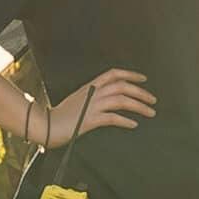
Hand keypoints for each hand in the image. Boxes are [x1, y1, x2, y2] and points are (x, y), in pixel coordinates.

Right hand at [30, 70, 155, 145]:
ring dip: (139, 106)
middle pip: (122, 86)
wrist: (45, 125)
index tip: (144, 79)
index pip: (113, 74)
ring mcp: (92, 105)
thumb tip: (107, 101)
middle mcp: (93, 92)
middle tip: (154, 100)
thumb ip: (92, 98)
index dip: (130, 74)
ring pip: (121, 100)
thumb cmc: (60, 116)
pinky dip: (125, 120)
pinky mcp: (90, 119)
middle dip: (141, 92)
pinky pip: (113, 118)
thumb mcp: (78, 101)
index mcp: (90, 86)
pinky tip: (133, 124)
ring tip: (151, 112)